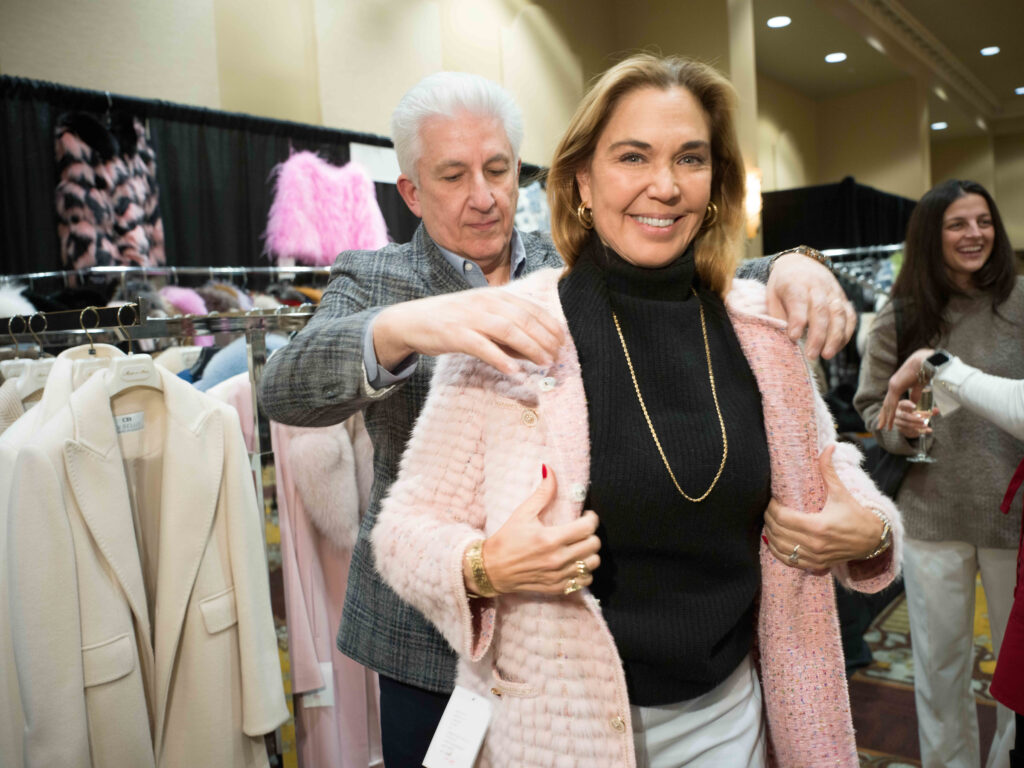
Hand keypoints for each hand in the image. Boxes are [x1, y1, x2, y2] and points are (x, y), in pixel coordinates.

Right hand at [373, 287, 564, 374]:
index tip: (562, 341)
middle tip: (557, 356)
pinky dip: (500, 358)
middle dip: (544, 338)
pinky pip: (482, 347)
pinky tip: (514, 371)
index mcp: (494, 296)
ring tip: (544, 362)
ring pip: (508, 330)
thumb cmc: (451, 321)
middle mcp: (484, 302)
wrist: (412, 320)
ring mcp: (469, 317)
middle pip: (523, 319)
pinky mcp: (455, 334)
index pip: (529, 308)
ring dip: (530, 347)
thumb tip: (533, 351)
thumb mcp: (481, 319)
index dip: (549, 324)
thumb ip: (506, 332)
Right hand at [471, 466, 600, 595]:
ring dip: (590, 553)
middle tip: (581, 529)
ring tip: (579, 546)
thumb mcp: (522, 513)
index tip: (586, 515)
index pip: (588, 527)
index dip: (591, 518)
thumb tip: (550, 470)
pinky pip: (584, 580)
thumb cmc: (506, 539)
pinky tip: (574, 563)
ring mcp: (559, 575)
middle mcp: (558, 559)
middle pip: (594, 545)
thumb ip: (542, 493)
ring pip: (592, 564)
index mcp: (551, 538)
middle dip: (591, 534)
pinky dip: (583, 571)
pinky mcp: (557, 588)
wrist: (491, 569)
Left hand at [763, 445, 884, 568]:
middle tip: (767, 509)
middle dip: (768, 519)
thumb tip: (828, 447)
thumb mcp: (841, 492)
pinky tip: (775, 540)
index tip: (771, 500)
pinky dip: (778, 551)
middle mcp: (814, 544)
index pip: (782, 518)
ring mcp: (814, 557)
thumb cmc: (856, 514)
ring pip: (780, 548)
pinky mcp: (815, 565)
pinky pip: (789, 562)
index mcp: (818, 526)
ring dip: (771, 535)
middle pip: (778, 532)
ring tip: (770, 522)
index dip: (772, 509)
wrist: (873, 539)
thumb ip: (828, 470)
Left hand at [766, 253, 856, 360]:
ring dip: (835, 337)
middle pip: (821, 311)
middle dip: (818, 335)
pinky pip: (850, 316)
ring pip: (839, 314)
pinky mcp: (843, 298)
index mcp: (795, 283)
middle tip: (811, 355)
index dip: (798, 320)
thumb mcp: (772, 295)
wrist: (799, 263)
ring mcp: (833, 292)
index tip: (794, 337)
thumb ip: (778, 314)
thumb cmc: (783, 284)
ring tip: (827, 355)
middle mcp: (817, 286)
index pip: (799, 301)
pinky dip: (846, 333)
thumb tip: (785, 337)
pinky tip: (838, 347)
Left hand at [876, 348, 934, 430]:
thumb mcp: (919, 385)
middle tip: (880, 425)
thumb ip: (915, 393)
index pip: (890, 399)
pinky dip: (891, 413)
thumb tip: (914, 403)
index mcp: (898, 383)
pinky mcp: (896, 387)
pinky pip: (892, 403)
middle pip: (886, 403)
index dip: (888, 409)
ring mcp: (893, 385)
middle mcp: (893, 384)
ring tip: (882, 427)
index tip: (885, 416)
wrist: (926, 360)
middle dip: (883, 415)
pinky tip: (889, 421)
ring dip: (886, 417)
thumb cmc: (925, 370)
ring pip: (888, 405)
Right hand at [886, 398, 936, 438]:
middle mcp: (897, 413)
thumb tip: (937, 410)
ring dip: (917, 426)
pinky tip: (924, 431)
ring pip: (906, 424)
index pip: (903, 404)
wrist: (906, 421)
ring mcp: (897, 421)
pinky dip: (917, 431)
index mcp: (901, 405)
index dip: (908, 405)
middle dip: (915, 418)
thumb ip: (928, 410)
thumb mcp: (919, 410)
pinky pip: (908, 431)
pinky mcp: (900, 428)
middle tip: (924, 420)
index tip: (915, 406)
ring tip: (926, 426)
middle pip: (904, 416)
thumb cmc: (913, 412)